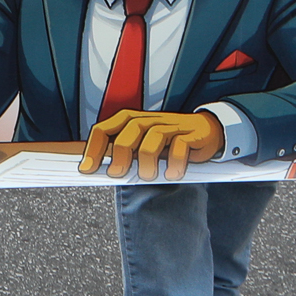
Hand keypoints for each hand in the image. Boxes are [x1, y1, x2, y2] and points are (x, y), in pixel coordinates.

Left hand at [79, 109, 224, 180]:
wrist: (209, 131)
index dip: (94, 148)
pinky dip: (175, 162)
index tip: (86, 169)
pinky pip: (181, 145)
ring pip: (154, 137)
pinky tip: (173, 174)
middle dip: (119, 154)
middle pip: (128, 130)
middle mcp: (151, 119)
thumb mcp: (144, 145)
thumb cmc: (170, 142)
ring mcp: (173, 125)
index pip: (105, 128)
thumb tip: (102, 171)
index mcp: (133, 120)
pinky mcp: (193, 134)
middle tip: (117, 174)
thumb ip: (125, 153)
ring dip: (148, 160)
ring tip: (148, 176)